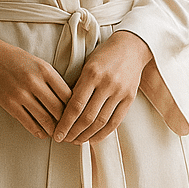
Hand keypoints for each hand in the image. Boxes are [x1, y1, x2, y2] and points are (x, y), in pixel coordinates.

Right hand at [0, 27, 71, 138]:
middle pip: (59, 109)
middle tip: (70, 129)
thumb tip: (67, 100)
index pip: (68, 95)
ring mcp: (21, 94)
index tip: (77, 115)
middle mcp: (34, 82)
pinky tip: (42, 133)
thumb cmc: (13, 58)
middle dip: (66, 122)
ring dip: (53, 129)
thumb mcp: (37, 62)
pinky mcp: (9, 104)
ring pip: (45, 119)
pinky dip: (38, 131)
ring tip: (57, 133)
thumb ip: (51, 79)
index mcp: (45, 70)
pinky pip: (28, 122)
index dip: (74, 108)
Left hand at [53, 30, 152, 144]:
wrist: (131, 47)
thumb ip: (77, 86)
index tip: (57, 134)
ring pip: (100, 122)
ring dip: (87, 136)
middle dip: (73, 133)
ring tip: (76, 141)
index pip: (75, 105)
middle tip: (64, 140)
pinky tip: (93, 139)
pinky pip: (115, 121)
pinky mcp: (130, 98)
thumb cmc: (104, 55)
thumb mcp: (87, 65)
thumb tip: (63, 111)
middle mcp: (107, 83)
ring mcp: (120, 91)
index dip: (64, 123)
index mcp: (91, 73)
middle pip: (87, 117)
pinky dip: (103, 133)